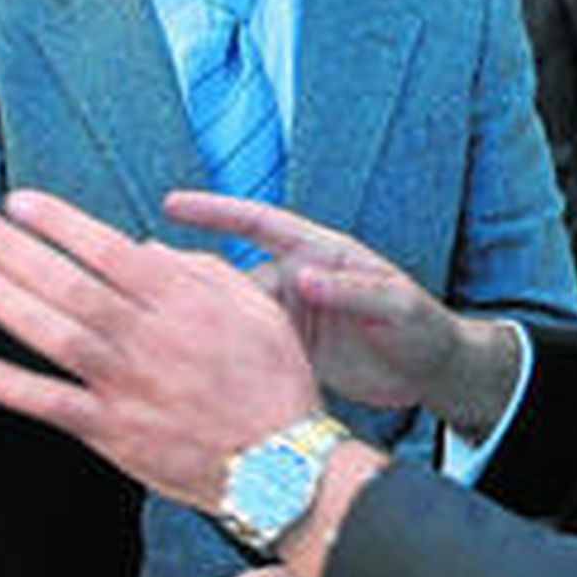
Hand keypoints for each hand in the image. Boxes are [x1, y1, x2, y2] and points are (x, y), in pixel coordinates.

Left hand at [0, 190, 319, 512]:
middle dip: (15, 251)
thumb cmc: (274, 381)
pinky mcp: (114, 431)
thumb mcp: (257, 307)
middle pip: (70, 285)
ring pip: (55, 335)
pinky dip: (9, 388)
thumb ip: (203, 270)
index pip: (108, 249)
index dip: (60, 224)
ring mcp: (127, 385)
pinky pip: (52, 406)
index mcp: (183, 301)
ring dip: (5, 303)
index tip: (20, 203)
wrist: (283, 465)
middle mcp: (148, 337)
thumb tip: (145, 246)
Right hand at [164, 191, 520, 439]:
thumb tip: (304, 278)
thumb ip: (350, 290)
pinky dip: (225, 354)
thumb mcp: (394, 305)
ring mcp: (293, 315)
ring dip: (204, 321)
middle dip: (192, 274)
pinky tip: (196, 367)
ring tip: (161, 332)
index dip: (216, 211)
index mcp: (320, 254)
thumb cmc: (422, 326)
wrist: (432, 372)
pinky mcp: (292, 351)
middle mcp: (298, 280)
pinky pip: (251, 346)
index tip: (174, 203)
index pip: (260, 222)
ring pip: (235, 314)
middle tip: (144, 282)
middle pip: (234, 272)